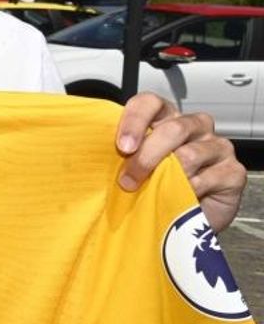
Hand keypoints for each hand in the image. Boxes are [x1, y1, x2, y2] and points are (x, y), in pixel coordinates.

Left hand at [115, 93, 244, 232]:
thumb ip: (122, 155)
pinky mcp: (233, 171)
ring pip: (189, 155)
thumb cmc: (155, 188)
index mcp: (166, 118)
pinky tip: (179, 198)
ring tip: (152, 193)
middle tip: (128, 180)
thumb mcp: (133, 167)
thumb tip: (90, 154)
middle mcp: (194, 127)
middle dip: (146, 156)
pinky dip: (188, 191)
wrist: (183, 221)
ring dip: (164, 178)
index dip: (134, 120)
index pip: (150, 102)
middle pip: (172, 129)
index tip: (122, 145)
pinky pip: (207, 178)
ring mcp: (217, 147)